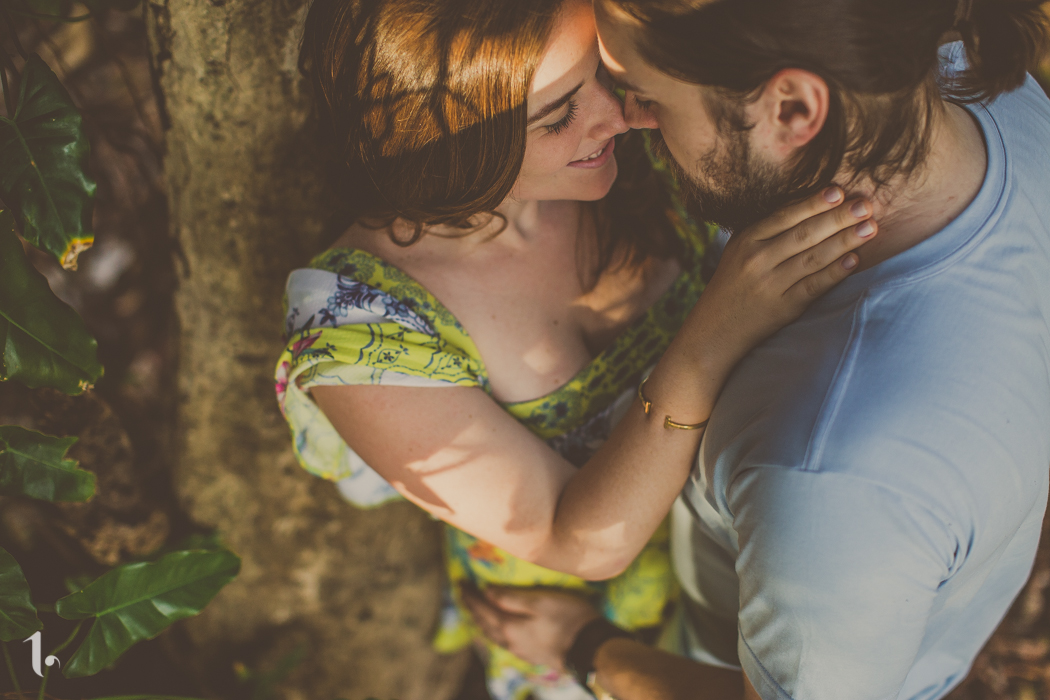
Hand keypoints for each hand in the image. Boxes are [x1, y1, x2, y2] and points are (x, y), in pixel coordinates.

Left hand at [460, 584, 601, 671]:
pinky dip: (494, 630)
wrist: (590, 649)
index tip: (460, 581)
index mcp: (508, 626)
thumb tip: (486, 591)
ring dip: (481, 620)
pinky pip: (503, 641)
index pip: (482, 608)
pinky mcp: (531, 654)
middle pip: (483, 623)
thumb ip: (511, 597)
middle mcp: (509, 641)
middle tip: (463, 593)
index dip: (470, 594)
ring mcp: (520, 650)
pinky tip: (499, 629)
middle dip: (471, 607)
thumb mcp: (540, 601)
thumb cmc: (568, 618)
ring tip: (475, 609)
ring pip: (492, 634)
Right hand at [692, 188, 876, 362]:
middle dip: (838, 218)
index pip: (785, 216)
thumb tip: (812, 204)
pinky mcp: (782, 309)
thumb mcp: (739, 250)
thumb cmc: (732, 284)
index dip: (814, 203)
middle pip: (803, 235)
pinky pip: (813, 287)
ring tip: (871, 228)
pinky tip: (854, 260)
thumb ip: (768, 230)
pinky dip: (834, 273)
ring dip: (845, 241)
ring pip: (813, 258)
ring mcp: (770, 285)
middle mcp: (757, 260)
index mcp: (746, 240)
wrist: (713, 330)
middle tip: (866, 205)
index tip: (839, 191)